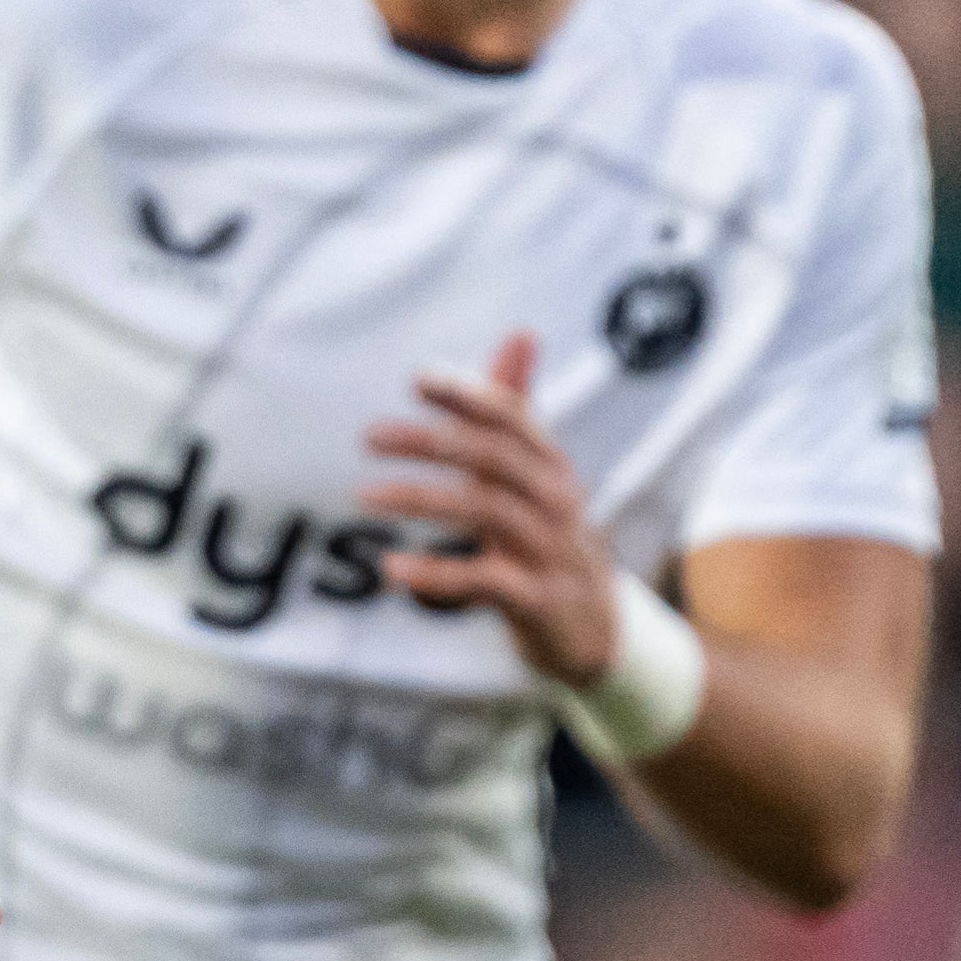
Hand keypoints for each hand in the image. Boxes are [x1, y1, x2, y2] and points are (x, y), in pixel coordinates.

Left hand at [362, 331, 616, 682]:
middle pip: (495, 459)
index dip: (467, 397)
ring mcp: (551, 549)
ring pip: (489, 511)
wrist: (594, 627)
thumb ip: (516, 410)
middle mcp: (557, 501)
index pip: (513, 419)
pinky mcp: (538, 597)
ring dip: (423, 499)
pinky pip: (486, 579)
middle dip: (432, 442)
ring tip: (365, 495)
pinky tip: (392, 568)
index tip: (416, 381)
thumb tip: (521, 333)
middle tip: (370, 436)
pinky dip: (438, 574)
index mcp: (551, 466)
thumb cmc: (549, 536)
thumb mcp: (534, 473)